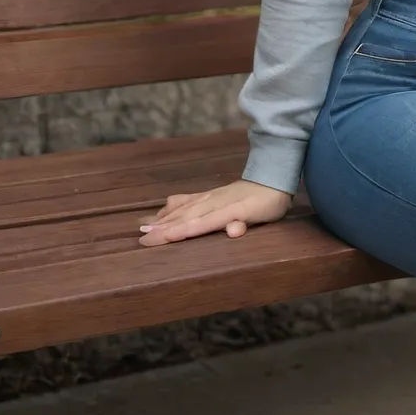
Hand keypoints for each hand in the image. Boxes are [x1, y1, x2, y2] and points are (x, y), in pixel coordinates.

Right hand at [138, 179, 292, 245]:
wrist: (273, 176)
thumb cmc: (270, 202)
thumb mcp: (264, 215)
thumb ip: (246, 221)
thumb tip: (234, 229)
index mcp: (227, 210)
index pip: (199, 224)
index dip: (178, 232)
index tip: (158, 238)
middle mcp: (214, 202)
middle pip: (185, 216)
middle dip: (163, 228)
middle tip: (141, 238)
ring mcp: (210, 196)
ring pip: (183, 208)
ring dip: (163, 218)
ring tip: (143, 226)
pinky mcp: (210, 193)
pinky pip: (187, 199)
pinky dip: (172, 206)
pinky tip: (161, 212)